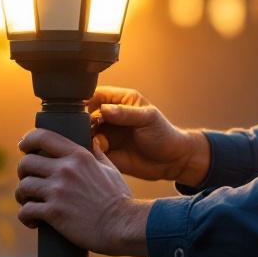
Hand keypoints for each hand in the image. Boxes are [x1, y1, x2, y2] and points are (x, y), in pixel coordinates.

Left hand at [15, 129, 149, 256]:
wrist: (123, 225)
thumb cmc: (119, 199)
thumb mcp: (111, 170)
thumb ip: (97, 154)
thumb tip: (92, 140)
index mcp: (79, 156)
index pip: (42, 137)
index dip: (27, 140)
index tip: (23, 147)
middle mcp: (65, 170)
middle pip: (26, 162)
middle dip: (23, 172)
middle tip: (29, 181)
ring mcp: (58, 191)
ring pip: (23, 186)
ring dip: (22, 196)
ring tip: (28, 202)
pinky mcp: (54, 213)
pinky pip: (26, 210)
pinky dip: (25, 216)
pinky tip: (32, 221)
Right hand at [86, 86, 209, 185]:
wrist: (171, 161)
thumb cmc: (163, 134)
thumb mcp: (148, 118)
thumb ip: (126, 113)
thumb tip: (104, 110)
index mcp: (120, 101)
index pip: (97, 95)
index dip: (88, 101)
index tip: (86, 110)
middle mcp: (110, 117)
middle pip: (86, 115)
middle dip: (86, 122)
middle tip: (94, 130)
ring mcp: (106, 135)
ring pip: (85, 133)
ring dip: (87, 138)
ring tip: (100, 143)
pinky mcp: (106, 153)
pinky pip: (91, 150)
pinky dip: (90, 151)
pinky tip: (99, 152)